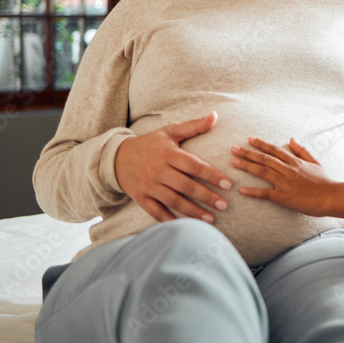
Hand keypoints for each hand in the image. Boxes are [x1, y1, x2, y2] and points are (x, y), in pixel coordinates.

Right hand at [115, 111, 230, 222]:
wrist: (116, 157)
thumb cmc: (149, 144)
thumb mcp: (169, 132)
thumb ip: (194, 126)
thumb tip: (215, 115)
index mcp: (168, 154)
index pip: (194, 166)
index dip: (211, 175)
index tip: (228, 184)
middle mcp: (158, 170)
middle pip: (186, 186)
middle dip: (206, 196)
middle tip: (224, 205)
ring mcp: (148, 186)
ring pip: (174, 201)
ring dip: (193, 211)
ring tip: (211, 218)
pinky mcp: (140, 198)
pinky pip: (156, 212)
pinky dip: (170, 221)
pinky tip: (186, 227)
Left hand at [231, 137, 334, 215]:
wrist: (332, 197)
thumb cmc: (325, 181)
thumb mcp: (315, 162)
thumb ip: (302, 150)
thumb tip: (292, 139)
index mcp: (295, 161)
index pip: (274, 149)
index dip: (260, 143)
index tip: (249, 138)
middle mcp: (288, 169)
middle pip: (264, 158)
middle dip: (247, 152)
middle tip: (233, 148)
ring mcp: (285, 183)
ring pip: (262, 172)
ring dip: (247, 166)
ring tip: (233, 162)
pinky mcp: (284, 197)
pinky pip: (266, 194)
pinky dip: (253, 192)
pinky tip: (241, 190)